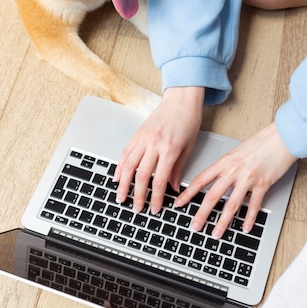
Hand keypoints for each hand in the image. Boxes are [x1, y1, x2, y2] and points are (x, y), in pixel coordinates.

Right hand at [114, 86, 204, 213]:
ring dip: (123, 184)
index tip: (155, 209)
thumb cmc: (188, 120)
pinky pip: (125, 152)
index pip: (159, 180)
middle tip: (136, 208)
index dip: (156, 198)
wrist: (181, 99)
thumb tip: (173, 187)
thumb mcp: (189, 147)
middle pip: (140, 175)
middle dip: (137, 195)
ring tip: (120, 197)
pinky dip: (119, 166)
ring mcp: (142, 138)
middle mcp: (153, 144)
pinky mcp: (137, 133)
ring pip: (127, 165)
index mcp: (169, 149)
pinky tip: (117, 177)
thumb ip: (178, 169)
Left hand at [175, 122, 296, 235]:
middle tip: (194, 226)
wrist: (282, 136)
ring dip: (223, 222)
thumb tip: (216, 181)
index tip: (179, 203)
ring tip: (216, 233)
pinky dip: (249, 218)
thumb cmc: (261, 143)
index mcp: (225, 161)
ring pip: (231, 204)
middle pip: (212, 196)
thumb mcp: (237, 152)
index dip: (188, 193)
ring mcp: (248, 178)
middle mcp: (234, 170)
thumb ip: (226, 167)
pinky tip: (245, 228)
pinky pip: (254, 205)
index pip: (201, 180)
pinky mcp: (263, 184)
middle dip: (201, 214)